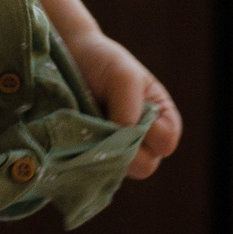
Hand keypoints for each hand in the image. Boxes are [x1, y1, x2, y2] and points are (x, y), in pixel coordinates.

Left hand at [69, 33, 181, 180]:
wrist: (65, 60)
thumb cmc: (101, 62)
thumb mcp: (123, 75)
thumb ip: (129, 105)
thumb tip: (123, 138)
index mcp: (159, 115)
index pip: (167, 141)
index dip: (152, 134)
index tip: (132, 116)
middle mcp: (140, 137)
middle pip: (147, 166)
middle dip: (126, 150)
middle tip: (105, 127)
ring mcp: (114, 150)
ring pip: (119, 172)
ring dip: (103, 155)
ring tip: (87, 130)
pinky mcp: (91, 158)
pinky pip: (95, 173)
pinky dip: (86, 161)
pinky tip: (77, 141)